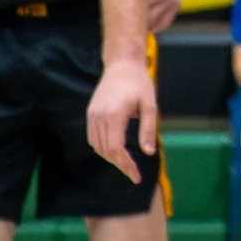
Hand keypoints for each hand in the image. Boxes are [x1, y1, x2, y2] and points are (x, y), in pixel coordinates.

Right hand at [86, 52, 157, 181]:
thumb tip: (148, 152)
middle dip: (120, 165)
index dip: (125, 165)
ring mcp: (92, 115)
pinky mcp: (90, 114)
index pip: (116, 148)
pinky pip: (92, 138)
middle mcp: (99, 117)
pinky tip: (115, 151)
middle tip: (133, 174)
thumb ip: (148, 129)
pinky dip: (102, 148)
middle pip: (106, 150)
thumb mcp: (150, 104)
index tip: (136, 176)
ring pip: (97, 146)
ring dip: (110, 158)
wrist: (122, 64)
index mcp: (114, 114)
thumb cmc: (139, 83)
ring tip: (126, 164)